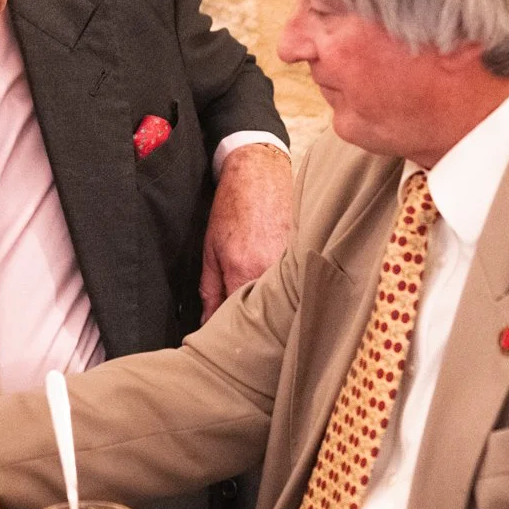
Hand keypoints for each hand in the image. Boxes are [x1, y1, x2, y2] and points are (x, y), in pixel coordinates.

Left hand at [202, 143, 294, 318]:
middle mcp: (270, 272)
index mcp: (243, 271)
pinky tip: (272, 283)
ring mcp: (289, 265)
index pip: (235, 318)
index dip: (226, 328)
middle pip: (260, 313)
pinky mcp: (301, 258)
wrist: (259, 175)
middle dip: (248, 322)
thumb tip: (207, 321)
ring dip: (265, 306)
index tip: (220, 334)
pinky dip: (279, 290)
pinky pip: (289, 285)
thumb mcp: (211, 250)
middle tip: (238, 321)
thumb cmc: (232, 207)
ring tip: (256, 299)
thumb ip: (210, 289)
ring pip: (276, 301)